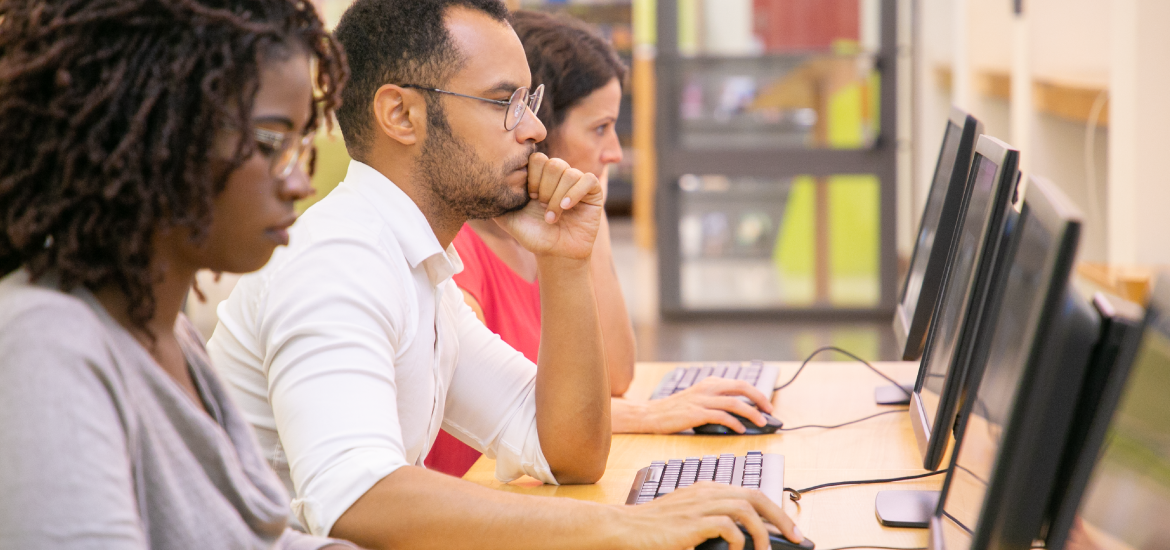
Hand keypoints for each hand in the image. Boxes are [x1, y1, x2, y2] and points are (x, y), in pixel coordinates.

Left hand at [495, 152, 602, 259]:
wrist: (556, 254)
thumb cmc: (534, 237)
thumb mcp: (509, 219)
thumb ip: (497, 202)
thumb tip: (482, 187)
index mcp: (540, 177)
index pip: (536, 158)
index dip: (532, 177)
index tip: (529, 198)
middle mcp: (559, 177)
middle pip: (553, 164)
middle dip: (544, 189)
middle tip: (541, 207)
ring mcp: (576, 183)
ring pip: (569, 173)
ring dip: (557, 198)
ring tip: (551, 218)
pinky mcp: (592, 192)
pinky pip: (587, 179)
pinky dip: (575, 193)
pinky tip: (565, 208)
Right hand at [614, 483, 802, 549]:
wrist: (624, 527)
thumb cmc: (654, 527)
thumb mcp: (687, 518)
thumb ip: (711, 519)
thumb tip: (740, 535)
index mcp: (708, 488)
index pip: (750, 491)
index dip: (773, 508)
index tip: (788, 526)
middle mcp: (707, 491)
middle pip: (756, 495)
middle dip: (781, 516)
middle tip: (796, 536)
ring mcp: (700, 504)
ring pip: (747, 508)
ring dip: (763, 532)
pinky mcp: (694, 520)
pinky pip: (729, 526)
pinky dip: (739, 541)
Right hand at [631, 378, 775, 433]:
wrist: (651, 414)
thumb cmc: (675, 410)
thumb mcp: (697, 398)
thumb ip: (715, 400)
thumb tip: (739, 412)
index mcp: (709, 382)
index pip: (739, 383)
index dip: (756, 393)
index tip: (766, 405)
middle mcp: (707, 388)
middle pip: (741, 388)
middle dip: (760, 399)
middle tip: (770, 411)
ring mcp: (701, 400)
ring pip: (734, 403)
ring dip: (751, 413)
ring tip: (761, 422)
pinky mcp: (696, 413)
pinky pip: (721, 416)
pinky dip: (734, 423)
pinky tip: (740, 429)